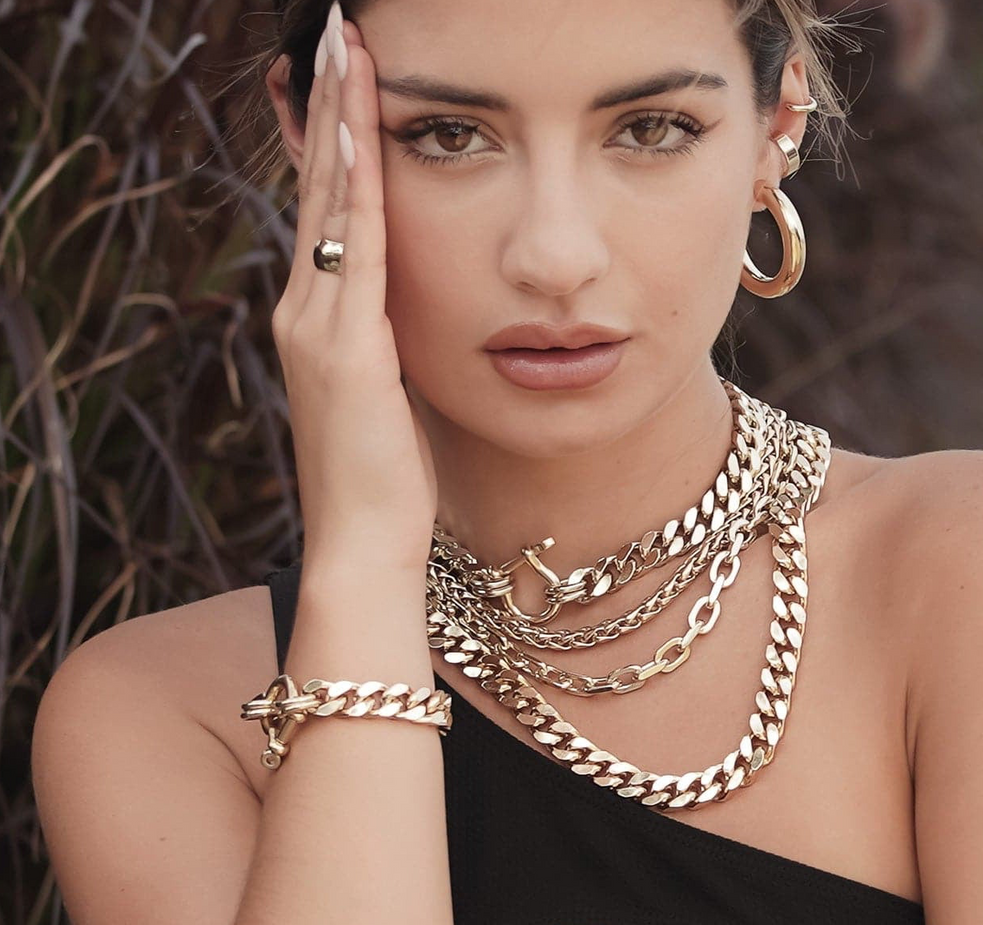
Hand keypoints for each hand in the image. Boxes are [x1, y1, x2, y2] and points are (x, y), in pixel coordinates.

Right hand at [270, 3, 436, 569]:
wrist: (365, 544)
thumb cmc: (386, 481)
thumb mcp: (387, 396)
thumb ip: (387, 343)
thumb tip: (406, 315)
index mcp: (317, 322)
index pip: (327, 214)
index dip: (333, 143)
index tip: (345, 79)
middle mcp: (304, 312)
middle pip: (319, 190)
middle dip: (328, 107)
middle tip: (334, 32)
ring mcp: (318, 327)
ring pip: (332, 205)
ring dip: (340, 122)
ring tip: (343, 47)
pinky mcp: (346, 349)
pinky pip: (357, 250)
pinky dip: (359, 185)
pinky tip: (361, 128)